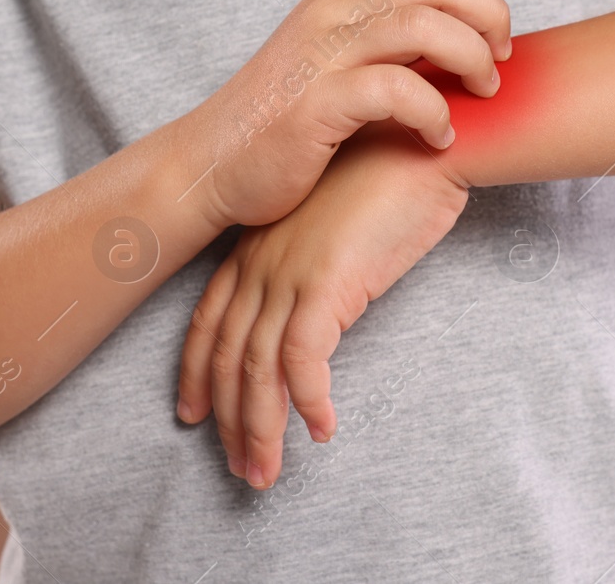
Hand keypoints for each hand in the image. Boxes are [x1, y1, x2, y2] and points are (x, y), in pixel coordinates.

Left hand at [175, 121, 472, 488]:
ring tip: (267, 473)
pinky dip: (308, 403)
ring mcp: (288, 272)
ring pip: (257, 369)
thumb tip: (316, 316)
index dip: (196, 373)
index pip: (209, 320)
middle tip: (241, 469)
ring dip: (260, 429)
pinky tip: (322, 430)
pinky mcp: (325, 283)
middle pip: (227, 355)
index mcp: (258, 246)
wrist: (422, 140)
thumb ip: (315, 268)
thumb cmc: (390, 177)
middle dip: (226, 420)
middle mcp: (262, 262)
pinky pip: (304, 361)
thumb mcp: (335, 225)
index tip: (192, 415)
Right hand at [176, 0, 509, 230]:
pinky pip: (397, 90)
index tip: (494, 40)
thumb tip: (456, 46)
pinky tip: (439, 137)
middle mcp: (330, 12)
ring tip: (479, 96)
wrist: (209, 166)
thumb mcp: (332, 63)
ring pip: (423, 25)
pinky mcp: (316, 102)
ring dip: (469, 60)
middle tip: (499, 65)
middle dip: (486, 18)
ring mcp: (321, 54)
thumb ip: (382, 45)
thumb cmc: (279, 124)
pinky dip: (433, 112)